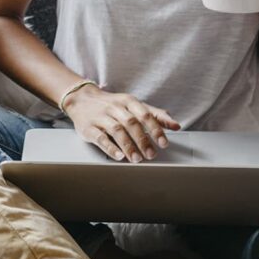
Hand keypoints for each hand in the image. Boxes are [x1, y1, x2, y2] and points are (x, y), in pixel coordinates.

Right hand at [62, 85, 180, 162]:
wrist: (82, 99)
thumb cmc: (112, 105)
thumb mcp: (134, 105)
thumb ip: (155, 115)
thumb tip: (176, 125)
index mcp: (128, 101)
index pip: (145, 114)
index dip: (155, 129)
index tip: (163, 143)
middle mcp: (115, 107)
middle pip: (132, 123)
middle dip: (143, 140)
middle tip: (151, 154)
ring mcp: (101, 117)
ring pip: (117, 131)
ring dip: (128, 146)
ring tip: (137, 158)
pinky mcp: (89, 127)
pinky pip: (100, 137)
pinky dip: (110, 147)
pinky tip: (119, 156)